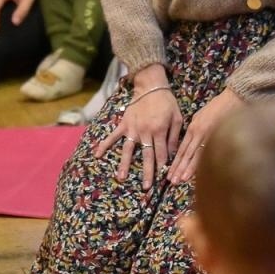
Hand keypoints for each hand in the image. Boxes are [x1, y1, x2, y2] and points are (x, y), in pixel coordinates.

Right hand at [94, 75, 184, 189]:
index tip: (163, 177)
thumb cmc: (167, 102)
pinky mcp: (124, 124)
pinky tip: (97, 154)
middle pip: (146, 156)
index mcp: (159, 131)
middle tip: (147, 187)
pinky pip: (113, 136)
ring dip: (125, 164)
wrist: (151, 86)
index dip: (162, 165)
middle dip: (148, 172)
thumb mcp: (177, 118)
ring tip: (121, 177)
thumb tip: (171, 153)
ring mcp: (133, 129)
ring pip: (128, 150)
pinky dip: (104, 145)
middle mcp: (145, 132)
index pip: (161, 153)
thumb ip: (174, 136)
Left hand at [167, 87, 243, 185]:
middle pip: (186, 154)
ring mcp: (208, 136)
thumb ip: (195, 129)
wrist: (235, 98)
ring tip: (179, 180)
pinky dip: (201, 165)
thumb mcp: (201, 116)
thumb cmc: (220, 106)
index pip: (182, 149)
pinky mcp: (218, 137)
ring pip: (195, 156)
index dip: (176, 161)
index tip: (170, 172)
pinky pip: (207, 154)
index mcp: (193, 128)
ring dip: (187, 169)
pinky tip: (196, 173)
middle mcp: (198, 134)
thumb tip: (191, 141)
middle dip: (178, 168)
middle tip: (171, 181)